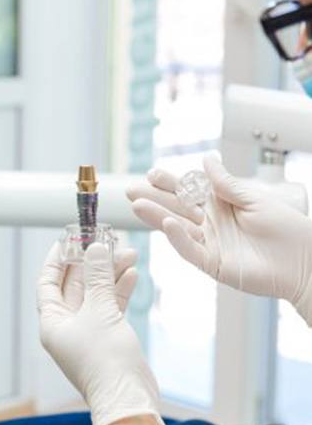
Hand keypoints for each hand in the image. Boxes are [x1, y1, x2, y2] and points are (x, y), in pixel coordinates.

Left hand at [37, 242, 166, 424]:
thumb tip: (95, 248)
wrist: (129, 399)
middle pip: (75, 286)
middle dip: (90, 263)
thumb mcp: (100, 310)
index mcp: (52, 322)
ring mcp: (87, 333)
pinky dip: (119, 291)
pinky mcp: (107, 338)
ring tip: (126, 253)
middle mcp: (66, 327)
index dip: (57, 259)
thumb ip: (98, 277)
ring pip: (96, 295)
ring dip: (109, 274)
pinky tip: (131, 274)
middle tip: (105, 241)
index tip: (68, 239)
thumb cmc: (106, 360)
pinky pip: (110, 307)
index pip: (48, 282)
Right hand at [126, 152, 311, 323]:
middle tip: (130, 189)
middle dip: (153, 198)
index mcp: (221, 205)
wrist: (305, 262)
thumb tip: (206, 160)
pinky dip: (178, 237)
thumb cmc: (288, 230)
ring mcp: (210, 244)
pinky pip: (191, 250)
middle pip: (176, 208)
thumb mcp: (254, 199)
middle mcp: (211, 224)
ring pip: (177, 228)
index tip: (152, 173)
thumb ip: (226, 184)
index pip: (189, 191)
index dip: (170, 182)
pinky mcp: (214, 264)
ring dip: (157, 216)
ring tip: (137, 204)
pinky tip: (169, 224)